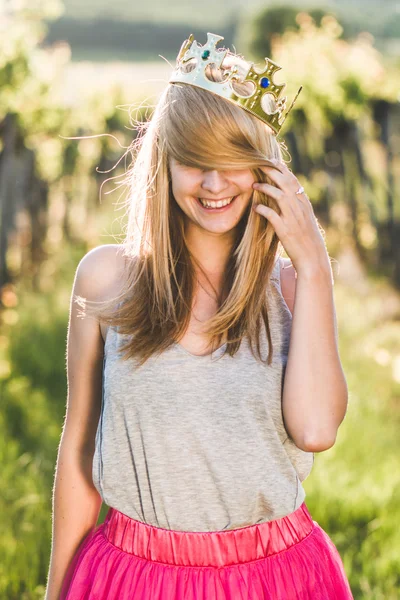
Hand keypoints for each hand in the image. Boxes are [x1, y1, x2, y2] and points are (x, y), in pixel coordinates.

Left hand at [252, 159, 329, 274]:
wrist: (313, 258)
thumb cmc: (307, 239)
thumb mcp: (305, 219)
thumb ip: (296, 206)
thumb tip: (286, 195)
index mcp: (304, 204)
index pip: (293, 181)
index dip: (282, 169)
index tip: (272, 161)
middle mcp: (299, 208)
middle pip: (286, 183)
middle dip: (272, 171)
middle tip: (259, 164)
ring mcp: (293, 218)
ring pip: (279, 195)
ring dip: (265, 187)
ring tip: (254, 185)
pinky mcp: (285, 230)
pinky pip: (272, 215)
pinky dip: (262, 209)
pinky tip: (255, 207)